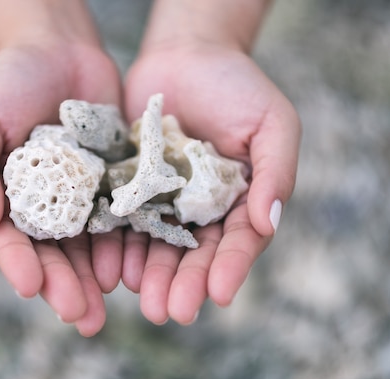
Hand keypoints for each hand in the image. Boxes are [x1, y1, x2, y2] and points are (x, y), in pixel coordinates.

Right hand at [0, 40, 122, 335]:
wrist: (61, 51)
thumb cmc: (10, 81)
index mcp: (4, 198)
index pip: (8, 239)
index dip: (18, 263)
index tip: (30, 284)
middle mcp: (42, 206)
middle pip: (51, 254)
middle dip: (63, 286)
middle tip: (78, 317)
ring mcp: (78, 199)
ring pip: (86, 248)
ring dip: (94, 279)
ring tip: (103, 309)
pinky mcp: (111, 186)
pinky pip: (119, 220)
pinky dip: (123, 245)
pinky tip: (131, 269)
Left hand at [123, 42, 300, 324]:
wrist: (186, 54)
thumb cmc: (237, 86)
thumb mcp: (272, 123)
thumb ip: (275, 171)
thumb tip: (268, 223)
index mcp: (241, 201)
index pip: (239, 241)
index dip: (230, 268)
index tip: (220, 294)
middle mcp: (203, 209)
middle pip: (195, 254)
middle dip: (184, 283)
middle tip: (171, 313)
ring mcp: (166, 200)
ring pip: (158, 245)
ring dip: (150, 275)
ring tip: (142, 303)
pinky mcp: (132, 187)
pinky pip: (126, 221)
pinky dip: (121, 245)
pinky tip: (114, 269)